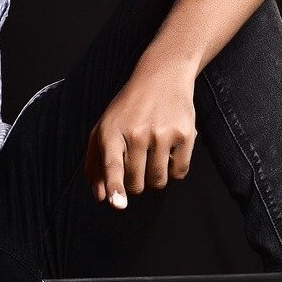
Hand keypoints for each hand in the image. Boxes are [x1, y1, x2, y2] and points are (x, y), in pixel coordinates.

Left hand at [85, 66, 196, 209]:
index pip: (112, 164)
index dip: (115, 186)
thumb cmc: (127, 110)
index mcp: (111, 132)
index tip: (117, 204)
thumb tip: (101, 198)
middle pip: (136, 183)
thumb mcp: (103, 129)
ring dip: (154, 179)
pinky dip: (174, 171)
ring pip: (158, 181)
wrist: (161, 77)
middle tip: (136, 163)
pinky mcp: (185, 135)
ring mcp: (162, 134)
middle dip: (135, 183)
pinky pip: (179, 172)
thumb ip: (96, 164)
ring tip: (151, 156)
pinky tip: (168, 151)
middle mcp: (136, 133)